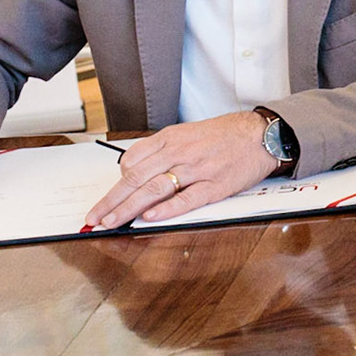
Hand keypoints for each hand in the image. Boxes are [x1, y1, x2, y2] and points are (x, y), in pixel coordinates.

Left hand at [84, 110, 275, 229]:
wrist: (261, 134)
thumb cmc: (225, 135)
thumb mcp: (187, 133)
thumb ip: (162, 150)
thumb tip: (136, 170)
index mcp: (170, 139)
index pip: (131, 162)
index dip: (115, 185)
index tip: (104, 201)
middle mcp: (180, 152)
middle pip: (136, 178)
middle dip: (111, 201)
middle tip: (95, 218)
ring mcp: (198, 170)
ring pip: (155, 189)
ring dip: (129, 208)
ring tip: (113, 222)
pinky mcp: (216, 186)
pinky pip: (187, 199)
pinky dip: (167, 209)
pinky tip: (150, 217)